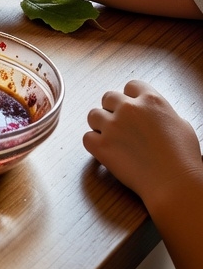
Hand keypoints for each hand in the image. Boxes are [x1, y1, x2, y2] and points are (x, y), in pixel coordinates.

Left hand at [83, 80, 202, 209]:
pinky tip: (103, 150)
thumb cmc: (183, 159)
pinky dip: (93, 143)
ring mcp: (113, 126)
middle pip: (108, 97)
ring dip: (99, 124)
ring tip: (109, 136)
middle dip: (112, 109)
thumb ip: (163, 115)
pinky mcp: (101, 146)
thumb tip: (157, 118)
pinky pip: (87, 137)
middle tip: (118, 123)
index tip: (131, 106)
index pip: (131, 86)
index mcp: (150, 100)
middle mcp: (129, 109)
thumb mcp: (182, 126)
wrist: (174, 182)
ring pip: (93, 115)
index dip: (130, 97)